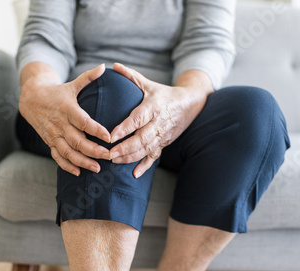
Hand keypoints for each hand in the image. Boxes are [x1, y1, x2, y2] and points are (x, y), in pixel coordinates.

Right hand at [19, 64, 110, 175]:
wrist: (30, 98)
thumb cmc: (58, 92)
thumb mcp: (72, 84)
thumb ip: (88, 77)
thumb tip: (103, 66)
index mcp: (68, 109)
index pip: (84, 122)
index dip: (96, 130)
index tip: (110, 137)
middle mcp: (60, 124)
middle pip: (77, 141)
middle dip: (93, 150)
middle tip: (108, 156)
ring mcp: (54, 135)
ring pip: (68, 152)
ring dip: (82, 162)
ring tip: (97, 168)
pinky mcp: (49, 142)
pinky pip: (57, 157)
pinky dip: (67, 166)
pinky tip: (78, 172)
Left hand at [109, 63, 210, 177]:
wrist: (190, 104)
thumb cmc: (164, 93)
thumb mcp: (149, 84)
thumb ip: (131, 76)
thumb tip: (113, 66)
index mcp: (153, 107)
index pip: (137, 119)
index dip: (124, 128)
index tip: (110, 136)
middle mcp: (158, 123)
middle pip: (142, 138)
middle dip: (125, 148)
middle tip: (109, 154)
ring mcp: (162, 135)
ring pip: (146, 149)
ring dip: (130, 157)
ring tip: (114, 161)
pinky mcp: (164, 143)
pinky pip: (155, 157)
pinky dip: (145, 166)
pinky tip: (135, 174)